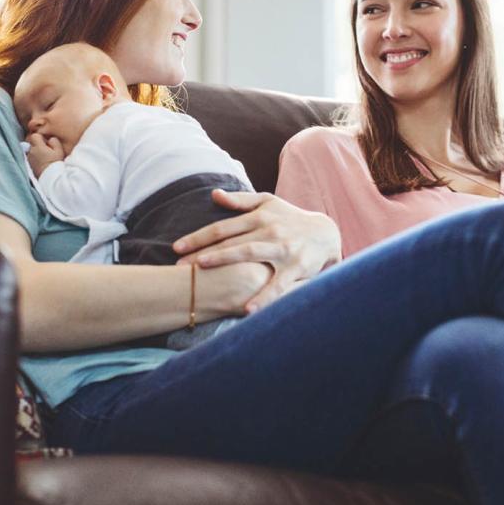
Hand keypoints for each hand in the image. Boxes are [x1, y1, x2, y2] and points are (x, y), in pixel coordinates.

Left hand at [25, 132, 63, 176]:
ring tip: (45, 158)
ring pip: (31, 151)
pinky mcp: (29, 166)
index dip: (40, 137)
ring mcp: (29, 159)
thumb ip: (54, 141)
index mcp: (38, 147)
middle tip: (46, 150)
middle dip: (38, 145)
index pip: (34, 136)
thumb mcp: (59, 151)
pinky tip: (42, 163)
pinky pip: (31, 159)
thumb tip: (50, 139)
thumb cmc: (56, 164)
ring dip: (36, 152)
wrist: (51, 178)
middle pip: (32, 143)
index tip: (46, 142)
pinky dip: (35, 159)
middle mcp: (31, 152)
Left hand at [173, 190, 340, 313]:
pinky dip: (264, 296)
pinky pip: (278, 284)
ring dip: (226, 261)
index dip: (199, 237)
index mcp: (259, 217)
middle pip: (231, 242)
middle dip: (204, 253)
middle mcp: (269, 231)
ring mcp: (283, 249)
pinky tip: (248, 309)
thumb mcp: (268, 203)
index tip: (177, 247)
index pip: (223, 228)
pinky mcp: (297, 268)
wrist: (326, 233)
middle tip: (180, 266)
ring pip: (250, 255)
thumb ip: (241, 201)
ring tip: (204, 270)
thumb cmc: (291, 218)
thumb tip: (214, 195)